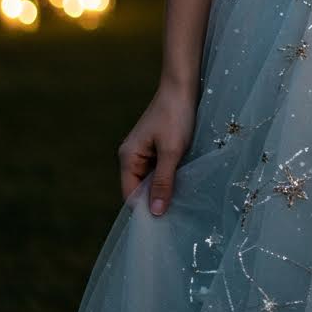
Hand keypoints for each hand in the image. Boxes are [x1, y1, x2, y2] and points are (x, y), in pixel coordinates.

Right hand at [117, 82, 197, 214]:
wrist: (183, 87)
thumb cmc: (176, 117)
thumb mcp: (173, 152)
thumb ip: (164, 182)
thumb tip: (156, 212)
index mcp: (128, 157)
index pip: (131, 195)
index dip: (145, 210)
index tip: (164, 225)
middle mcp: (131, 156)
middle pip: (140, 189)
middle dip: (156, 201)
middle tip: (177, 215)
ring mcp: (143, 151)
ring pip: (151, 180)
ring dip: (164, 188)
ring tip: (182, 201)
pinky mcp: (155, 147)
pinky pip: (158, 170)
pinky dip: (169, 177)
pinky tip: (183, 182)